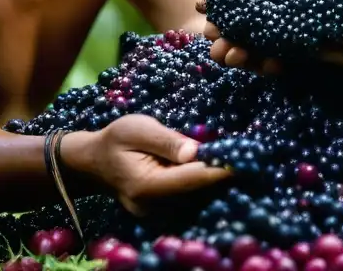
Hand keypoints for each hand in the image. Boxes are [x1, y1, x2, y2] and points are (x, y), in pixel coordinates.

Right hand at [63, 114, 230, 215]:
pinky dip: (206, 187)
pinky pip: (190, 201)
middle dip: (224, 177)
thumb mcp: (137, 129)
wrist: (91, 162)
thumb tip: (197, 151)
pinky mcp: (161, 210)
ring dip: (218, 183)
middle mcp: (152, 206)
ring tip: (242, 162)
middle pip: (197, 195)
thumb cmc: (114, 139)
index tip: (245, 160)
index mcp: (146, 186)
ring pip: (196, 201)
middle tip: (251, 159)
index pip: (191, 180)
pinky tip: (221, 171)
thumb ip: (167, 141)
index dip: (219, 170)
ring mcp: (156, 213)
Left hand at [204, 0, 342, 70]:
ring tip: (263, 37)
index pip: (329, 48)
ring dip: (301, 48)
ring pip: (331, 59)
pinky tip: (308, 34)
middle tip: (245, 37)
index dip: (294, 38)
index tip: (260, 28)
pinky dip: (325, 44)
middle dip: (285, 49)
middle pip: (320, 59)